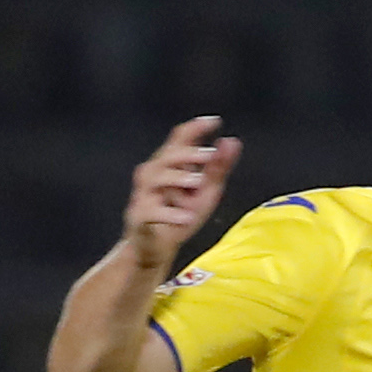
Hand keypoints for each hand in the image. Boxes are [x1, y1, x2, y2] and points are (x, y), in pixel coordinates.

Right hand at [124, 115, 241, 268]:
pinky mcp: (139, 217)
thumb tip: (232, 141)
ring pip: (154, 178)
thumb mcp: (204, 193)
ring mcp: (143, 196)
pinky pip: (151, 212)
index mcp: (168, 165)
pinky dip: (169, 214)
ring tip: (197, 182)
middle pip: (165, 156)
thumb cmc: (179, 216)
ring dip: (177, 178)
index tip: (214, 121)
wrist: (153, 249)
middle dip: (186, 153)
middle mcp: (153, 175)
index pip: (178, 140)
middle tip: (209, 155)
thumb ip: (217, 169)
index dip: (194, 129)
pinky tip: (187, 218)